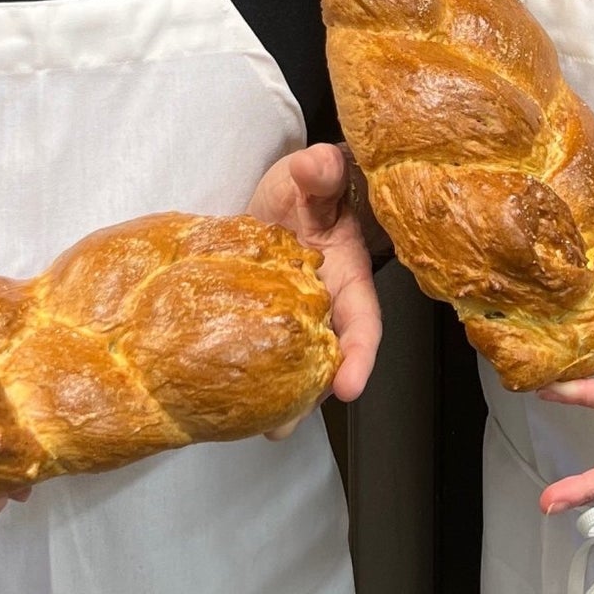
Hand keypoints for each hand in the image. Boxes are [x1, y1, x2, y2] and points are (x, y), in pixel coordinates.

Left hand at [247, 143, 381, 408]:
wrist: (289, 193)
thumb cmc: (313, 185)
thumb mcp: (317, 173)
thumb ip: (322, 171)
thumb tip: (315, 166)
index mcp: (348, 276)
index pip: (362, 321)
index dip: (359, 355)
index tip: (349, 385)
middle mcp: (326, 305)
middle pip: (327, 358)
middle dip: (310, 395)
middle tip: (284, 424)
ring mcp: (294, 316)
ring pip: (295, 362)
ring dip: (281, 396)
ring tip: (260, 427)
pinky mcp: (261, 317)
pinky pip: (261, 348)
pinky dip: (252, 374)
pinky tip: (230, 398)